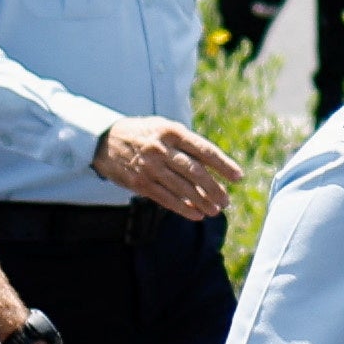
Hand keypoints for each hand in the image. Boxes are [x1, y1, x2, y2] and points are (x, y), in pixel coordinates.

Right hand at [92, 115, 240, 220]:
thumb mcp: (164, 128)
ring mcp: (150, 167)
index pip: (204, 149)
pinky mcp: (140, 183)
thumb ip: (186, 144)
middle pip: (195, 172)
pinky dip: (183, 208)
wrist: (105, 140)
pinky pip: (166, 199)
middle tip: (226, 201)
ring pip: (182, 188)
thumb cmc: (143, 134)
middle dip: (214, 188)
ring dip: (201, 202)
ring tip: (215, 210)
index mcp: (172, 132)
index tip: (238, 177)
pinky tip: (196, 214)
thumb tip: (212, 166)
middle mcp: (161, 148)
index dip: (223, 164)